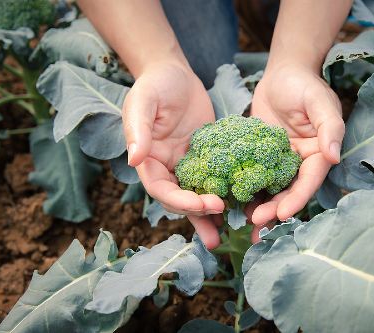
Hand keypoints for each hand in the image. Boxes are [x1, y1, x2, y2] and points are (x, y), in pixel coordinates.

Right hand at [123, 62, 223, 248]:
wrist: (174, 73)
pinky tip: (239, 205)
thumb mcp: (143, 102)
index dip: (180, 201)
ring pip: (196, 195)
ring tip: (224, 236)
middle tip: (221, 221)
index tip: (204, 204)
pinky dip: (224, 192)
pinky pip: (214, 179)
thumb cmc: (155, 84)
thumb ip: (137, 130)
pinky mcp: (206, 157)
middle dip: (198, 213)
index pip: (161, 188)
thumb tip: (134, 159)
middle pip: (179, 199)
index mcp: (148, 159)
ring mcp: (187, 164)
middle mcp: (166, 167)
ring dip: (208, 216)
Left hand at [248, 63, 344, 240]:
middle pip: (288, 191)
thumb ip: (329, 128)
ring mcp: (279, 161)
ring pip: (271, 189)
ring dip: (260, 207)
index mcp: (318, 154)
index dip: (297, 199)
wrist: (282, 74)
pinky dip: (245, 189)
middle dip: (274, 209)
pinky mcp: (260, 157)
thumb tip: (333, 157)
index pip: (309, 181)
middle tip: (257, 223)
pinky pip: (253, 175)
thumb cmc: (303, 84)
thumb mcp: (319, 102)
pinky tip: (232, 202)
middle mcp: (300, 162)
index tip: (282, 214)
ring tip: (246, 224)